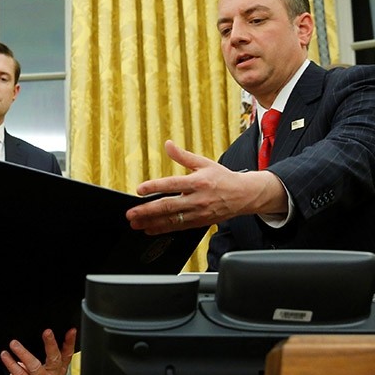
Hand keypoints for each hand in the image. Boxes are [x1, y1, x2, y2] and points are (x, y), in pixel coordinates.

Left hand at [0, 328, 75, 374]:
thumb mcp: (44, 370)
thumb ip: (45, 357)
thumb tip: (44, 336)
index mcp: (59, 371)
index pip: (67, 355)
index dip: (70, 343)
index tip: (71, 331)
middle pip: (54, 360)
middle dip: (51, 345)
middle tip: (47, 332)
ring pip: (34, 367)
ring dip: (23, 353)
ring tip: (14, 343)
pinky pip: (19, 374)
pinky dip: (10, 363)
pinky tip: (5, 355)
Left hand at [125, 140, 287, 234]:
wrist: (244, 195)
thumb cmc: (222, 177)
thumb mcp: (203, 162)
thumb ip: (182, 156)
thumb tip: (168, 144)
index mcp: (197, 181)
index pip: (172, 184)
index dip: (154, 187)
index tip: (139, 190)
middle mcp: (197, 198)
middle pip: (168, 206)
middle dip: (147, 211)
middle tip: (131, 213)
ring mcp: (198, 213)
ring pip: (172, 220)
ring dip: (152, 223)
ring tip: (136, 224)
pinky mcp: (200, 222)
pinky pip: (178, 227)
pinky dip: (163, 229)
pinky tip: (150, 230)